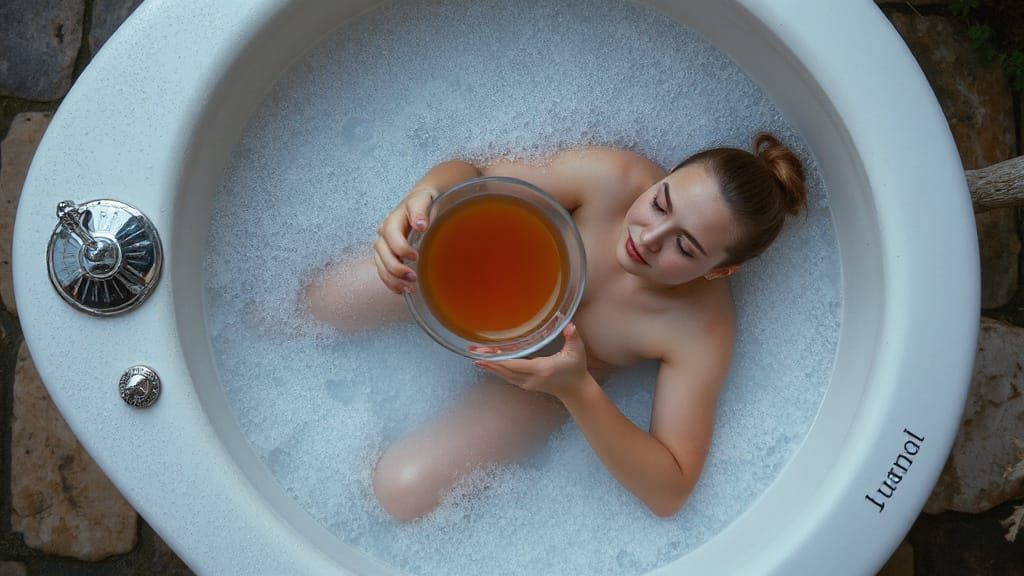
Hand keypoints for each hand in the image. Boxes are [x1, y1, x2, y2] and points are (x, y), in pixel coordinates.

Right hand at [373, 186, 436, 293]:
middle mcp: (384, 233)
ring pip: (380, 265)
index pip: (390, 235)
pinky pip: (383, 271)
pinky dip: (390, 282)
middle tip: (413, 277)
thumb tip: (420, 225)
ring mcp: (383, 246)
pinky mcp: (386, 256)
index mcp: (392, 220)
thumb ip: (420, 210)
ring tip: (409, 288)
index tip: (415, 257)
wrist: (420, 204)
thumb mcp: (423, 200)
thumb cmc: (423, 203)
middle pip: (382, 253)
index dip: (400, 248)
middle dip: (395, 268)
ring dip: (392, 279)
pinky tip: (402, 290)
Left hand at [474, 323, 590, 399]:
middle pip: (505, 370)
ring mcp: (528, 383)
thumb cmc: (576, 368)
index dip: (499, 360)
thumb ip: (572, 337)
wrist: (576, 390)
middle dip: (489, 362)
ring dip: (491, 367)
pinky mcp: (527, 385)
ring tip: (476, 358)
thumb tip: (569, 325)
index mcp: (541, 368)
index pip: (515, 364)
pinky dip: (498, 371)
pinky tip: (489, 365)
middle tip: (473, 353)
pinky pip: (509, 377)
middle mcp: (531, 378)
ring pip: (505, 375)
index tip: (486, 355)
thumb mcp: (577, 351)